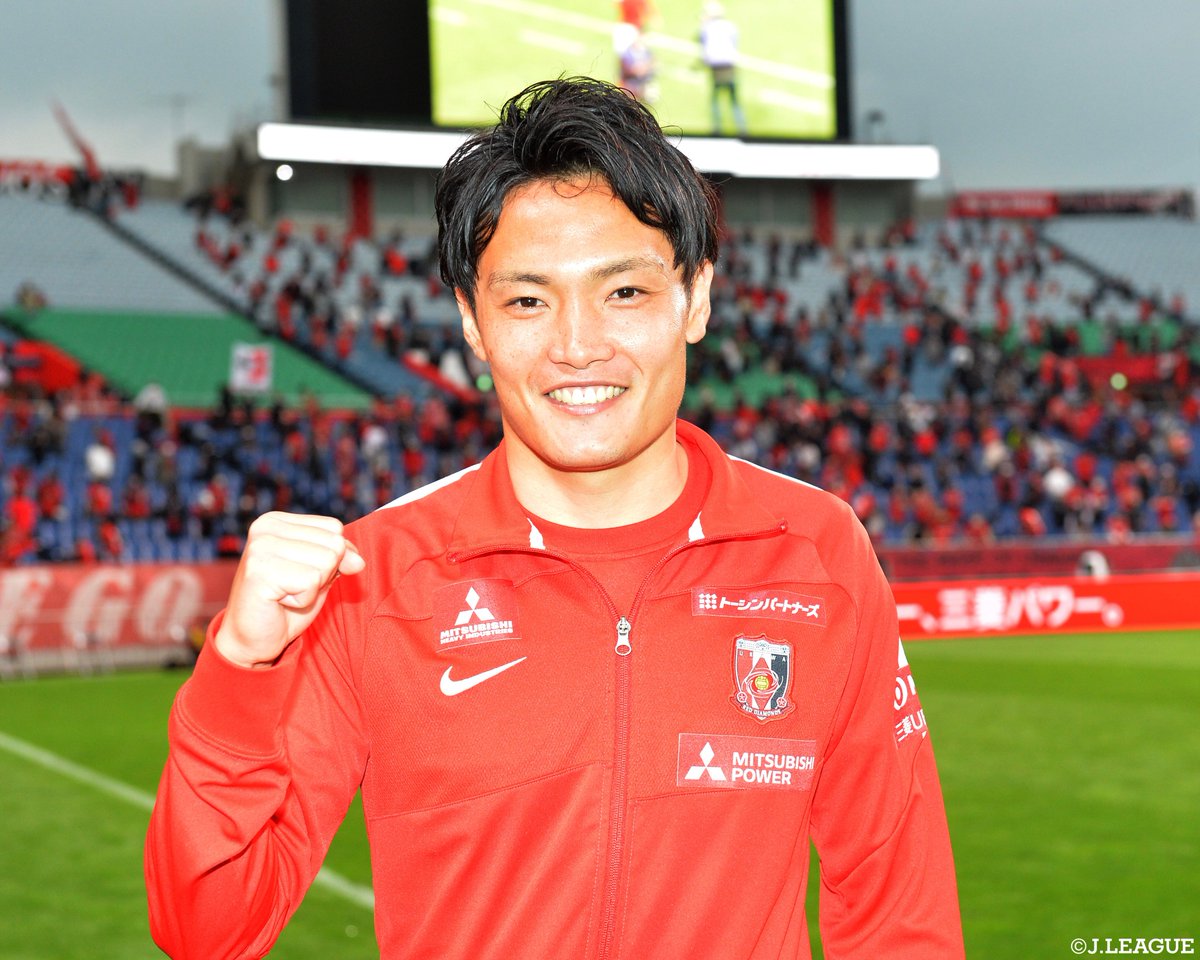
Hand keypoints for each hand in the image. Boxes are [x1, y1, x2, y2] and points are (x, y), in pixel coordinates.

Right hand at [214, 512, 365, 668]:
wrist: (251, 640)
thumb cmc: (286, 605)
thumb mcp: (321, 575)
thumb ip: (341, 558)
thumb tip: (359, 562)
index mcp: (277, 521)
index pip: (334, 528)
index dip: (331, 558)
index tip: (300, 573)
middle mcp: (265, 528)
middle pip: (334, 544)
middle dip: (323, 574)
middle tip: (292, 588)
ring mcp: (260, 548)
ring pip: (326, 562)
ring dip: (313, 588)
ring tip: (285, 594)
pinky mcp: (260, 572)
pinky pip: (312, 582)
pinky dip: (303, 600)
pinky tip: (280, 602)